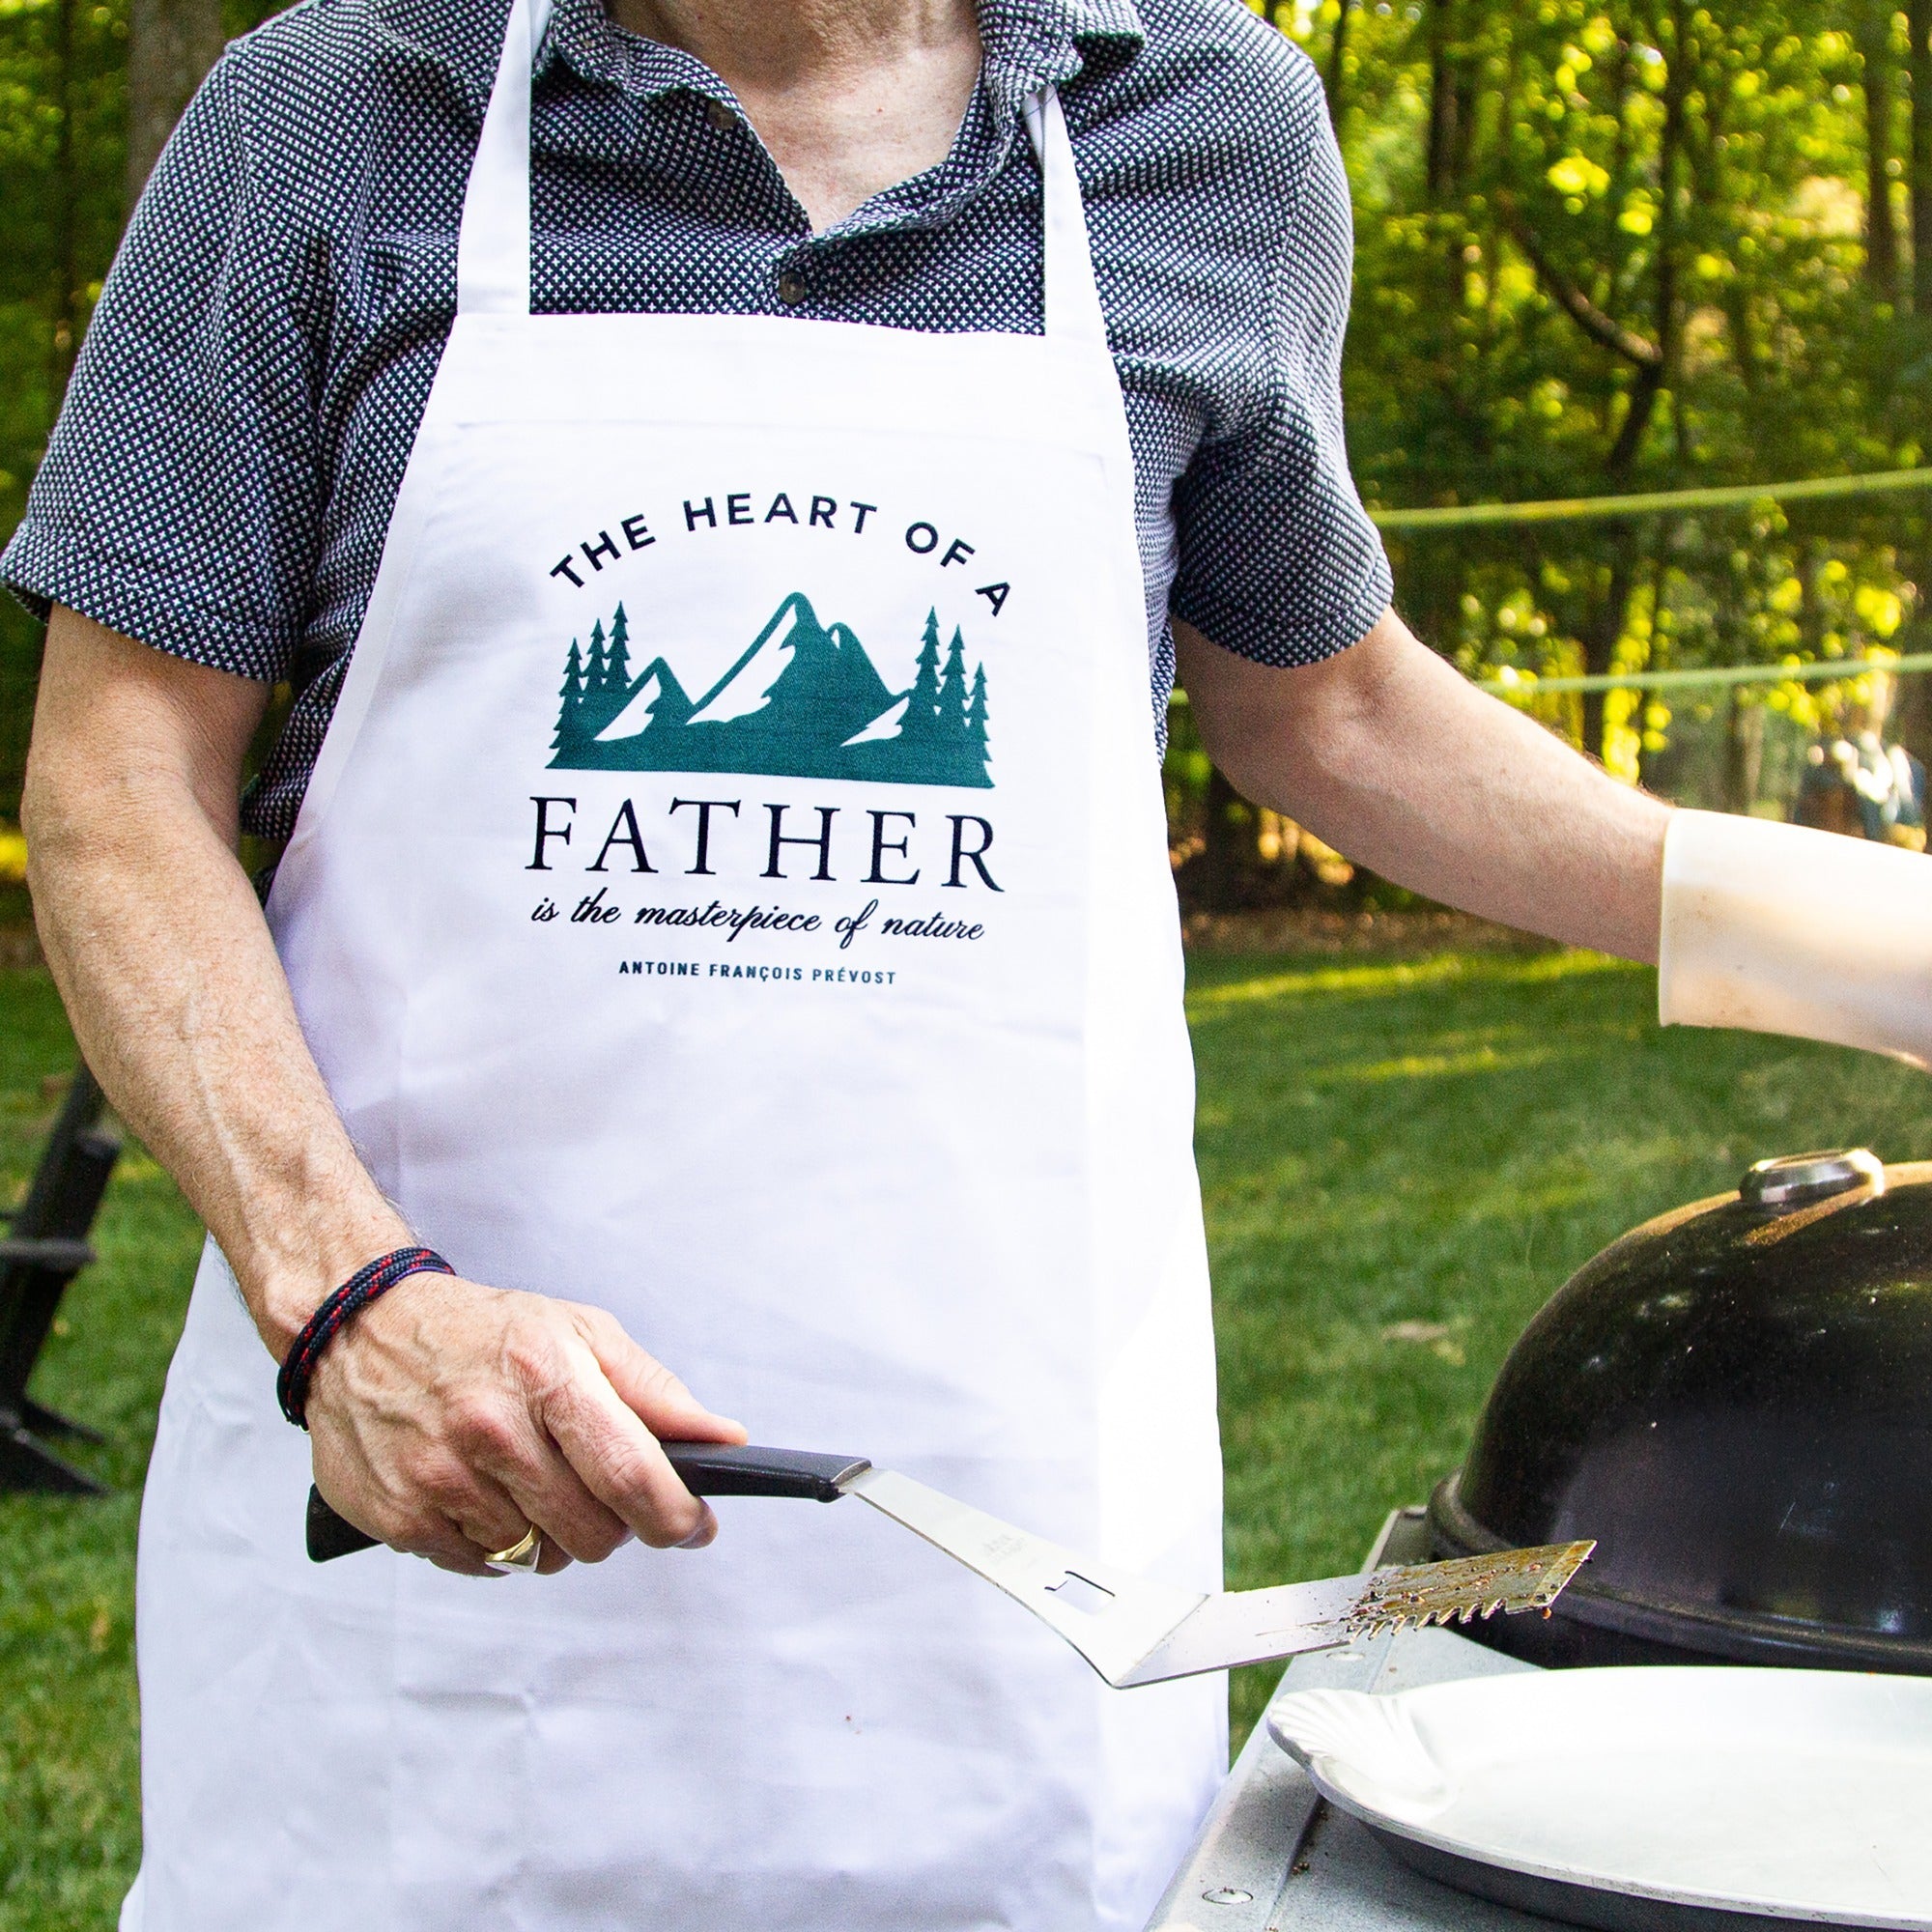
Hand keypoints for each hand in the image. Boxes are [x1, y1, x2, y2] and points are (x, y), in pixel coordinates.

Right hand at [304, 1275, 746, 1574]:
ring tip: (533, 1481)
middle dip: (617, 1526)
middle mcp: (489, 1429)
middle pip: (592, 1531)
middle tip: (602, 1492)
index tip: (696, 1526)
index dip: (675, 1515)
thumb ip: (655, 1393)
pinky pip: (484, 1566)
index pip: (629, 1473)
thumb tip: (724, 1440)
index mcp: (545, 1375)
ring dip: (554, 1534)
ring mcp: (440, 1478)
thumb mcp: (580, 1333)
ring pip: (540, 1557)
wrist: (359, 1330)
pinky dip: (500, 1545)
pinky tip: (488, 1496)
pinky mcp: (400, 1518)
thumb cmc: (484, 1332)